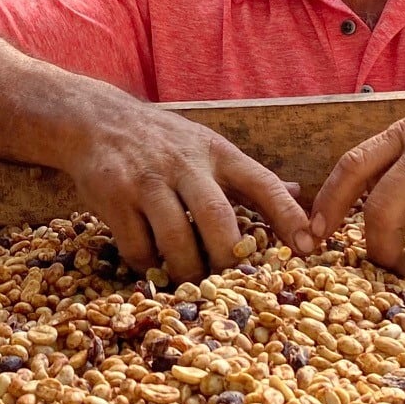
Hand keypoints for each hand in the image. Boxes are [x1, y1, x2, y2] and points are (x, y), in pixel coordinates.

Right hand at [62, 98, 311, 283]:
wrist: (95, 121)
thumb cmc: (162, 141)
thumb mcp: (208, 147)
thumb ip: (249, 176)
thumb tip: (299, 193)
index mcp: (216, 152)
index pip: (262, 183)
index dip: (289, 216)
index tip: (309, 246)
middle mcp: (184, 163)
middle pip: (217, 218)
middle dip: (227, 258)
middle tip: (231, 282)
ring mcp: (147, 180)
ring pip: (176, 238)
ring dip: (187, 269)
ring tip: (191, 281)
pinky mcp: (114, 197)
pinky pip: (137, 247)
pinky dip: (149, 267)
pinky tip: (153, 268)